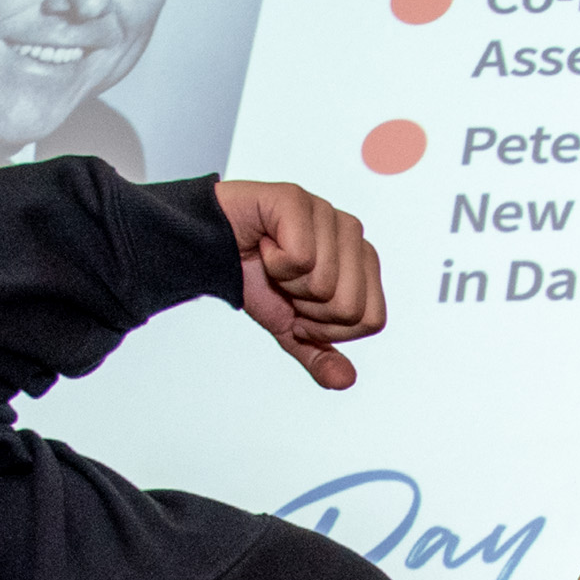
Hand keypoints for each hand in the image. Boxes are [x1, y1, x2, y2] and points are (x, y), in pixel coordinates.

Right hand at [210, 178, 384, 387]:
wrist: (208, 253)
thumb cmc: (257, 280)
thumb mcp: (290, 328)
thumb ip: (320, 355)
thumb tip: (345, 381)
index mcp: (363, 262)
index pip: (370, 320)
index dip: (328, 328)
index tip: (300, 307)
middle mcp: (353, 233)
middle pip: (350, 307)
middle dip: (307, 308)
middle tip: (284, 283)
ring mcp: (327, 212)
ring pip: (324, 284)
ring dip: (287, 284)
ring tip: (273, 261)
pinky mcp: (297, 199)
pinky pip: (299, 257)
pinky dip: (271, 262)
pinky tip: (263, 244)